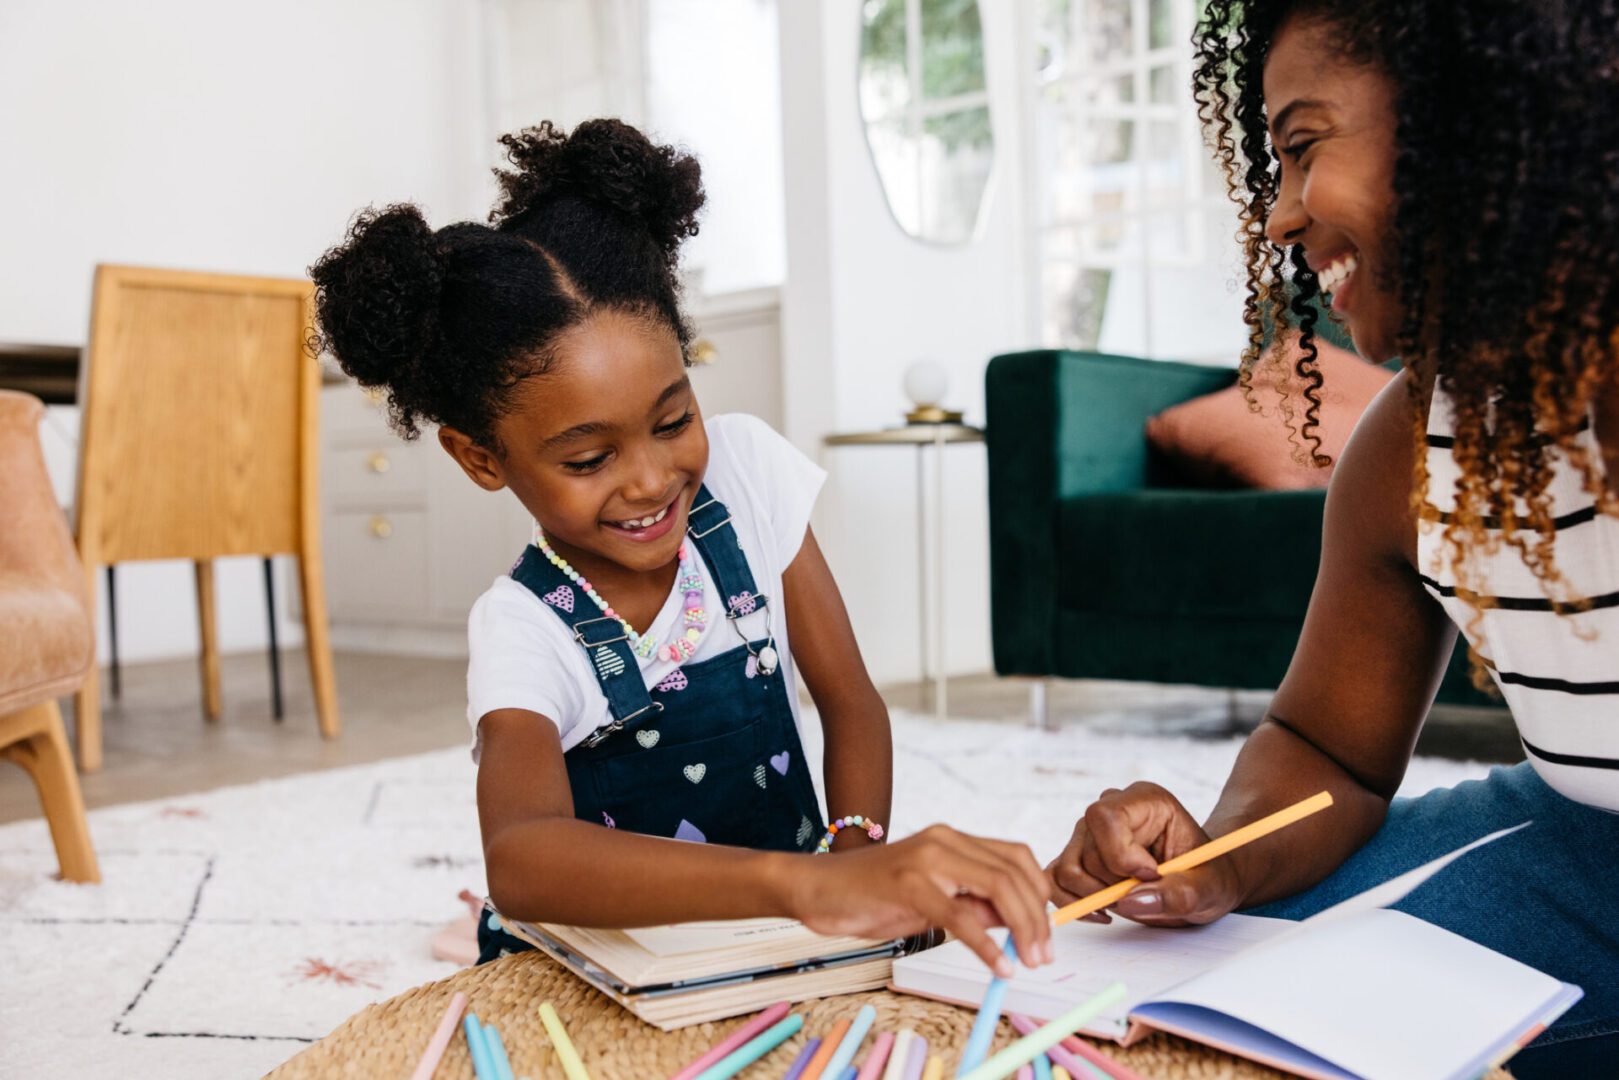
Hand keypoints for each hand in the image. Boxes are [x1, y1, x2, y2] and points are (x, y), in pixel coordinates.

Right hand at [785, 825, 1052, 976]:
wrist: (815, 887)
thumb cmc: (869, 895)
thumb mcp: (929, 899)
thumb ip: (970, 903)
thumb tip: (1015, 924)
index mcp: (951, 839)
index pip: (1016, 857)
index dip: (1039, 894)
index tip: (1047, 931)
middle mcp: (944, 840)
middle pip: (1013, 873)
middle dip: (1038, 918)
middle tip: (1043, 955)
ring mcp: (927, 858)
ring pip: (997, 888)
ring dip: (1022, 929)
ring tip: (1028, 962)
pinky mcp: (909, 883)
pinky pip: (961, 916)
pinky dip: (986, 946)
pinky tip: (998, 967)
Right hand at [1046, 782, 1244, 926]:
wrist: (1201, 881)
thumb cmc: (1208, 876)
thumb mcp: (1208, 889)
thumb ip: (1176, 894)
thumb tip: (1129, 901)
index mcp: (1145, 800)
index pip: (1106, 817)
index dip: (1120, 854)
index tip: (1151, 877)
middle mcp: (1110, 808)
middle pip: (1087, 850)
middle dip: (1114, 884)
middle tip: (1146, 895)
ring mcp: (1088, 832)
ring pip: (1068, 869)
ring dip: (1096, 896)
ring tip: (1129, 902)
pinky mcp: (1076, 855)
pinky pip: (1054, 879)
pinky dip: (1073, 902)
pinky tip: (1103, 912)